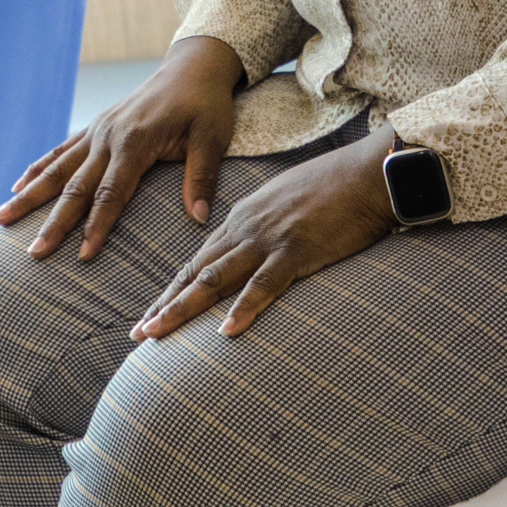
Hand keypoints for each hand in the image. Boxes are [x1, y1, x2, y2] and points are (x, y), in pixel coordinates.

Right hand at [0, 35, 241, 261]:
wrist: (193, 66)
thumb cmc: (206, 105)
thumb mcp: (213, 138)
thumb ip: (202, 177)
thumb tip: (200, 219)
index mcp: (135, 141)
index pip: (111, 193)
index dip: (96, 225)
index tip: (83, 256)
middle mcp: (108, 136)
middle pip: (75, 186)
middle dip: (53, 222)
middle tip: (34, 253)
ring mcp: (97, 131)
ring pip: (57, 169)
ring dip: (30, 196)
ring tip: (1, 220)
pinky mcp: (95, 128)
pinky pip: (60, 152)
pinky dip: (37, 170)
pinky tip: (17, 188)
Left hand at [133, 136, 400, 340]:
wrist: (368, 172)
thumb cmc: (335, 187)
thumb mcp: (286, 203)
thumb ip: (264, 226)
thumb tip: (252, 249)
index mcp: (243, 218)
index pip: (198, 260)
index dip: (172, 290)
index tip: (150, 315)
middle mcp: (246, 228)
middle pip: (196, 272)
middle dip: (164, 305)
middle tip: (137, 335)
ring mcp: (269, 239)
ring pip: (216, 279)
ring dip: (183, 309)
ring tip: (157, 334)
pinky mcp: (297, 250)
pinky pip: (265, 284)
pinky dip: (244, 308)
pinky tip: (226, 332)